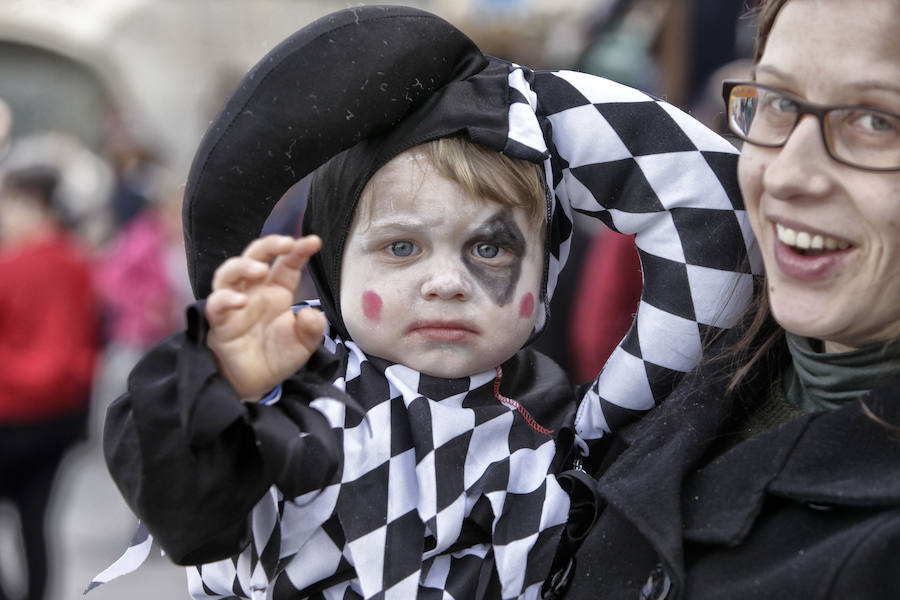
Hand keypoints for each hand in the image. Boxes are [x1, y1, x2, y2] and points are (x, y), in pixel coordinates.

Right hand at [205, 234, 326, 401]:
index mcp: (276, 291)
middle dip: (270, 245)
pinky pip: (216, 304)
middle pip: (255, 257)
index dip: (298, 250)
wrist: (254, 384)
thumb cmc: (277, 356)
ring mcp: (234, 305)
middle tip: (286, 242)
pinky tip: (240, 300)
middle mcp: (254, 292)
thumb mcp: (303, 343)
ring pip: (229, 273)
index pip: (286, 264)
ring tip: (260, 269)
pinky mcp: (219, 322)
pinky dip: (225, 299)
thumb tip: (311, 314)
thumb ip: (312, 328)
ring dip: (243, 266)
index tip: (314, 241)